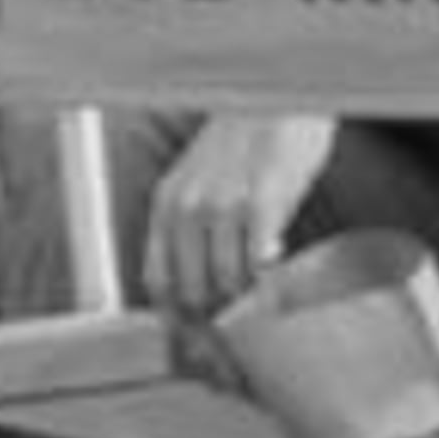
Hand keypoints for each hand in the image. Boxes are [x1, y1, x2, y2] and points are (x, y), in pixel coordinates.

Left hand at [140, 113, 340, 321]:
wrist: (277, 95)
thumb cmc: (245, 142)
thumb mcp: (201, 182)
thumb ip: (193, 229)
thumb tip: (203, 290)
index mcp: (166, 205)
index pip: (160, 283)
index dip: (179, 321)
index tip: (201, 342)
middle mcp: (187, 207)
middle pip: (193, 292)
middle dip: (218, 321)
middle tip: (242, 334)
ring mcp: (223, 204)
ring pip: (228, 283)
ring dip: (248, 303)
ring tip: (266, 305)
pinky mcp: (262, 199)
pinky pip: (259, 262)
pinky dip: (269, 277)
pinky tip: (278, 269)